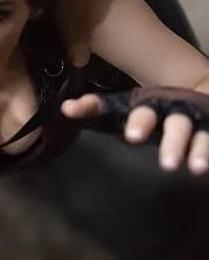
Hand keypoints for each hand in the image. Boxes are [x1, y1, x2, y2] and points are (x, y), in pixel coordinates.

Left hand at [61, 87, 208, 174]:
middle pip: (176, 126)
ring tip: (196, 169)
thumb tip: (65, 108)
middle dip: (172, 142)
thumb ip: (95, 108)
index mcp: (151, 105)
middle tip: (166, 164)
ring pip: (202, 136)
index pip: (143, 113)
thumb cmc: (148, 106)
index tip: (132, 138)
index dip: (138, 123)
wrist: (195, 90)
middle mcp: (177, 112)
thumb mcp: (122, 105)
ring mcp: (200, 121)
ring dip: (200, 151)